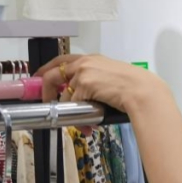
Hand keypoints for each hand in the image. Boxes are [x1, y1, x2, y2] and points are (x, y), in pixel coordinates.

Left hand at [36, 54, 169, 112]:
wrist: (142, 91)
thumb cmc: (134, 86)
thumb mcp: (110, 75)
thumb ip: (94, 79)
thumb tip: (82, 95)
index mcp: (91, 58)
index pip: (61, 60)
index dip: (46, 70)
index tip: (39, 78)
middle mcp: (84, 62)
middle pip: (51, 74)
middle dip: (45, 91)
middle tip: (46, 102)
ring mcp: (83, 73)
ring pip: (64, 95)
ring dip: (70, 112)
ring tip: (83, 124)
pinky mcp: (84, 85)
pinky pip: (73, 105)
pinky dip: (79, 118)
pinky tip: (89, 125)